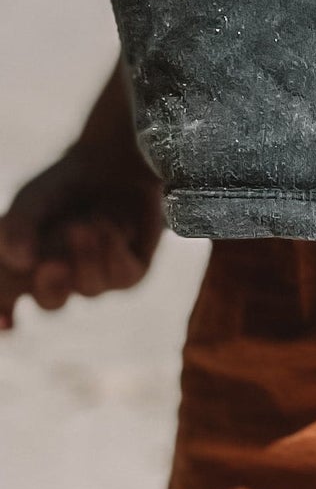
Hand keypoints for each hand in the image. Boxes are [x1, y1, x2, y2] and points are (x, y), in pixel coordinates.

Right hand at [0, 141, 164, 331]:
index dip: (4, 311)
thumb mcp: (34, 201)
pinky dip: (113, 248)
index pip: (8, 298)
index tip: (5, 323)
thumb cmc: (64, 187)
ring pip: (90, 288)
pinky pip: (122, 277)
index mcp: (26, 267)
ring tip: (84, 224)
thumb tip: (18, 261)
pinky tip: (108, 224)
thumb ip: (19, 227)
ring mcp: (98, 279)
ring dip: (85, 254)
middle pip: (51, 302)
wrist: (113, 165)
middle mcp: (60, 279)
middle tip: (53, 264)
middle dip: (50, 284)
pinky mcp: (131, 274)